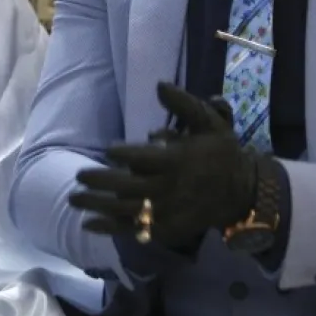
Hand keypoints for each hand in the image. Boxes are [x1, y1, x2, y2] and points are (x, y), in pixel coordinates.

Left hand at [69, 82, 258, 249]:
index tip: (108, 149)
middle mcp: (169, 189)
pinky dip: (110, 228)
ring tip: (74, 198)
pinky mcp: (165, 229)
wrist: (241, 193)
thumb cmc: (221, 154)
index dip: (122, 154)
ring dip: (97, 206)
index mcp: (178, 161)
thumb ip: (184, 105)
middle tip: (78, 176)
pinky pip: (134, 230)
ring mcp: (166, 212)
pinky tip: (89, 224)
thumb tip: (159, 85)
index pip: (143, 158)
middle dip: (99, 182)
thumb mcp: (210, 123)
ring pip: (125, 210)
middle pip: (126, 187)